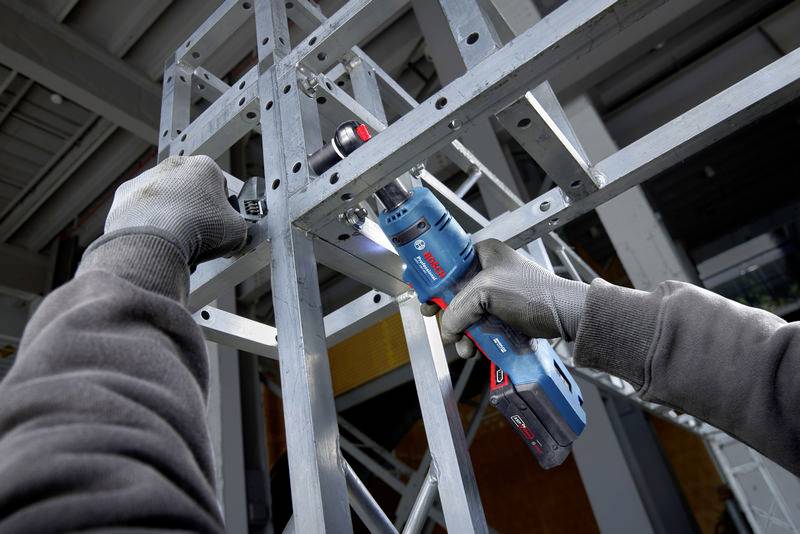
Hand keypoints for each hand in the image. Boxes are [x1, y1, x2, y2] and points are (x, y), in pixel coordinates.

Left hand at [105, 155, 247, 264]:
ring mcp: (146, 179)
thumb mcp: (237, 230)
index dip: (222, 209)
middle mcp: (173, 166)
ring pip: (164, 200)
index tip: (221, 225)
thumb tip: (234, 234)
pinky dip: (147, 225)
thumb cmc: (197, 228)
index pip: (219, 186)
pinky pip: (141, 212)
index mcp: (204, 166)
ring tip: (178, 243)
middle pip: (190, 191)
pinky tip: (156, 241)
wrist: (155, 239)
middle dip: (194, 212)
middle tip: (200, 236)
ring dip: (170, 218)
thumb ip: (237, 226)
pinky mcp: (124, 197)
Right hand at [425, 239, 588, 357]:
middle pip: (454, 294)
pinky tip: (475, 348)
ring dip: (461, 333)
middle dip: (447, 315)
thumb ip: (458, 308)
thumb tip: (446, 327)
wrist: (565, 317)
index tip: (423, 296)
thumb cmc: (534, 293)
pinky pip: (480, 327)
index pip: (448, 263)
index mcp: (484, 253)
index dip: (433, 281)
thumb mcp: (486, 292)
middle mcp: (489, 271)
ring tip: (465, 345)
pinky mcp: (504, 315)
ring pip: (466, 315)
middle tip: (442, 325)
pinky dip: (474, 340)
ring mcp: (497, 295)